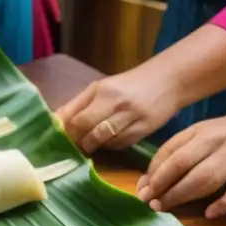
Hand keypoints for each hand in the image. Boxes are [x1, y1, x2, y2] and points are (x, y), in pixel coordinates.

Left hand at [56, 66, 180, 152]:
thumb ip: (79, 104)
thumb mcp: (102, 88)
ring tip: (92, 143)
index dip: (64, 130)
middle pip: (85, 129)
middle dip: (78, 139)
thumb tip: (55, 120)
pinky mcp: (144, 129)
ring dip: (93, 145)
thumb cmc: (131, 84)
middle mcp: (115, 102)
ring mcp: (131, 116)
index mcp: (101, 90)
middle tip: (77, 143)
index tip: (60, 137)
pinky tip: (110, 141)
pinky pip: (120, 144)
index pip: (73, 116)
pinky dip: (111, 146)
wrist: (169, 80)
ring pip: (102, 140)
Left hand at [136, 112, 225, 217]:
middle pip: (184, 165)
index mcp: (199, 132)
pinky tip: (209, 213)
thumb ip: (172, 154)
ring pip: (207, 178)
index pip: (171, 153)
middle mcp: (216, 143)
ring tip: (165, 207)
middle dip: (163, 186)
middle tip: (151, 203)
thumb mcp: (195, 135)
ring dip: (182, 195)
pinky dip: (224, 203)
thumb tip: (145, 182)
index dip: (154, 174)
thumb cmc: (221, 135)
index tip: (142, 191)